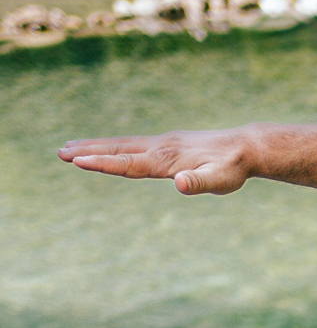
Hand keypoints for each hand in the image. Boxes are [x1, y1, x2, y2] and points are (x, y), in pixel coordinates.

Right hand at [60, 127, 253, 195]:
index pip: (129, 163)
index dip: (104, 164)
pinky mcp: (168, 143)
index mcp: (167, 159)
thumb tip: (180, 184)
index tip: (77, 162)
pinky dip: (113, 144)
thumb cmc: (234, 168)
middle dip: (89, 152)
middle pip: (118, 150)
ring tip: (68, 147)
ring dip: (95, 146)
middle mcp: (161, 147)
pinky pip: (133, 143)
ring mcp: (163, 143)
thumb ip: (200, 183)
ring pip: (122, 144)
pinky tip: (105, 147)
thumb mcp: (221, 180)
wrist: (247, 147)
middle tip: (59, 153)